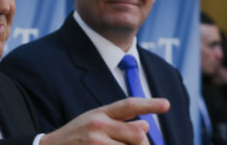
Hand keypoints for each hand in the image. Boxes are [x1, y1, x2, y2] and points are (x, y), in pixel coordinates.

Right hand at [40, 97, 169, 144]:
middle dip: (143, 142)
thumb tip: (146, 124)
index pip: (128, 104)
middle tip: (137, 143)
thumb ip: (119, 122)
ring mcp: (96, 142)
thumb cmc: (77, 136)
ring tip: (120, 144)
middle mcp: (98, 125)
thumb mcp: (95, 121)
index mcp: (100, 113)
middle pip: (139, 133)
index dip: (149, 104)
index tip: (167, 104)